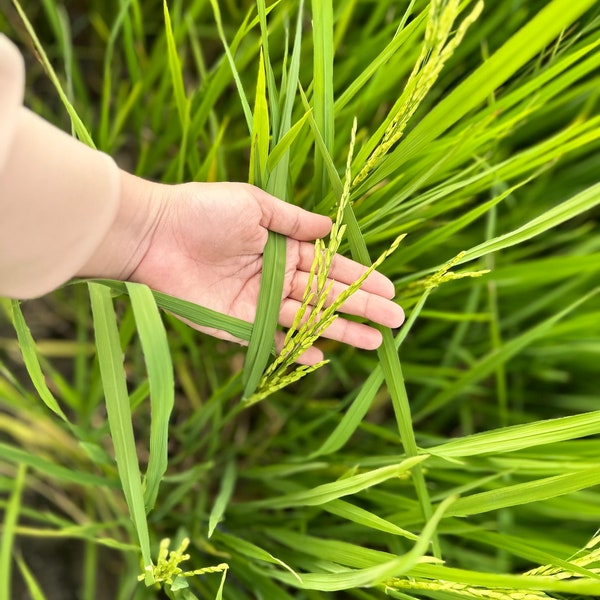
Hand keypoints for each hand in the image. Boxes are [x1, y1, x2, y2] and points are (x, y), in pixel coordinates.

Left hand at [83, 174, 404, 364]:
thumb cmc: (203, 210)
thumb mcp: (255, 204)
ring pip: (308, 319)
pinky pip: (273, 338)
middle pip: (326, 296)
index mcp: (281, 247)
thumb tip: (331, 226)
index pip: (329, 266)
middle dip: (361, 307)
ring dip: (340, 330)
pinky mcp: (237, 324)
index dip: (359, 277)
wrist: (154, 233)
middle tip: (395, 320)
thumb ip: (293, 220)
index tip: (388, 287)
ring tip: (375, 341)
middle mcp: (274, 277)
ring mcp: (257, 303)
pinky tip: (320, 356)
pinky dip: (295, 349)